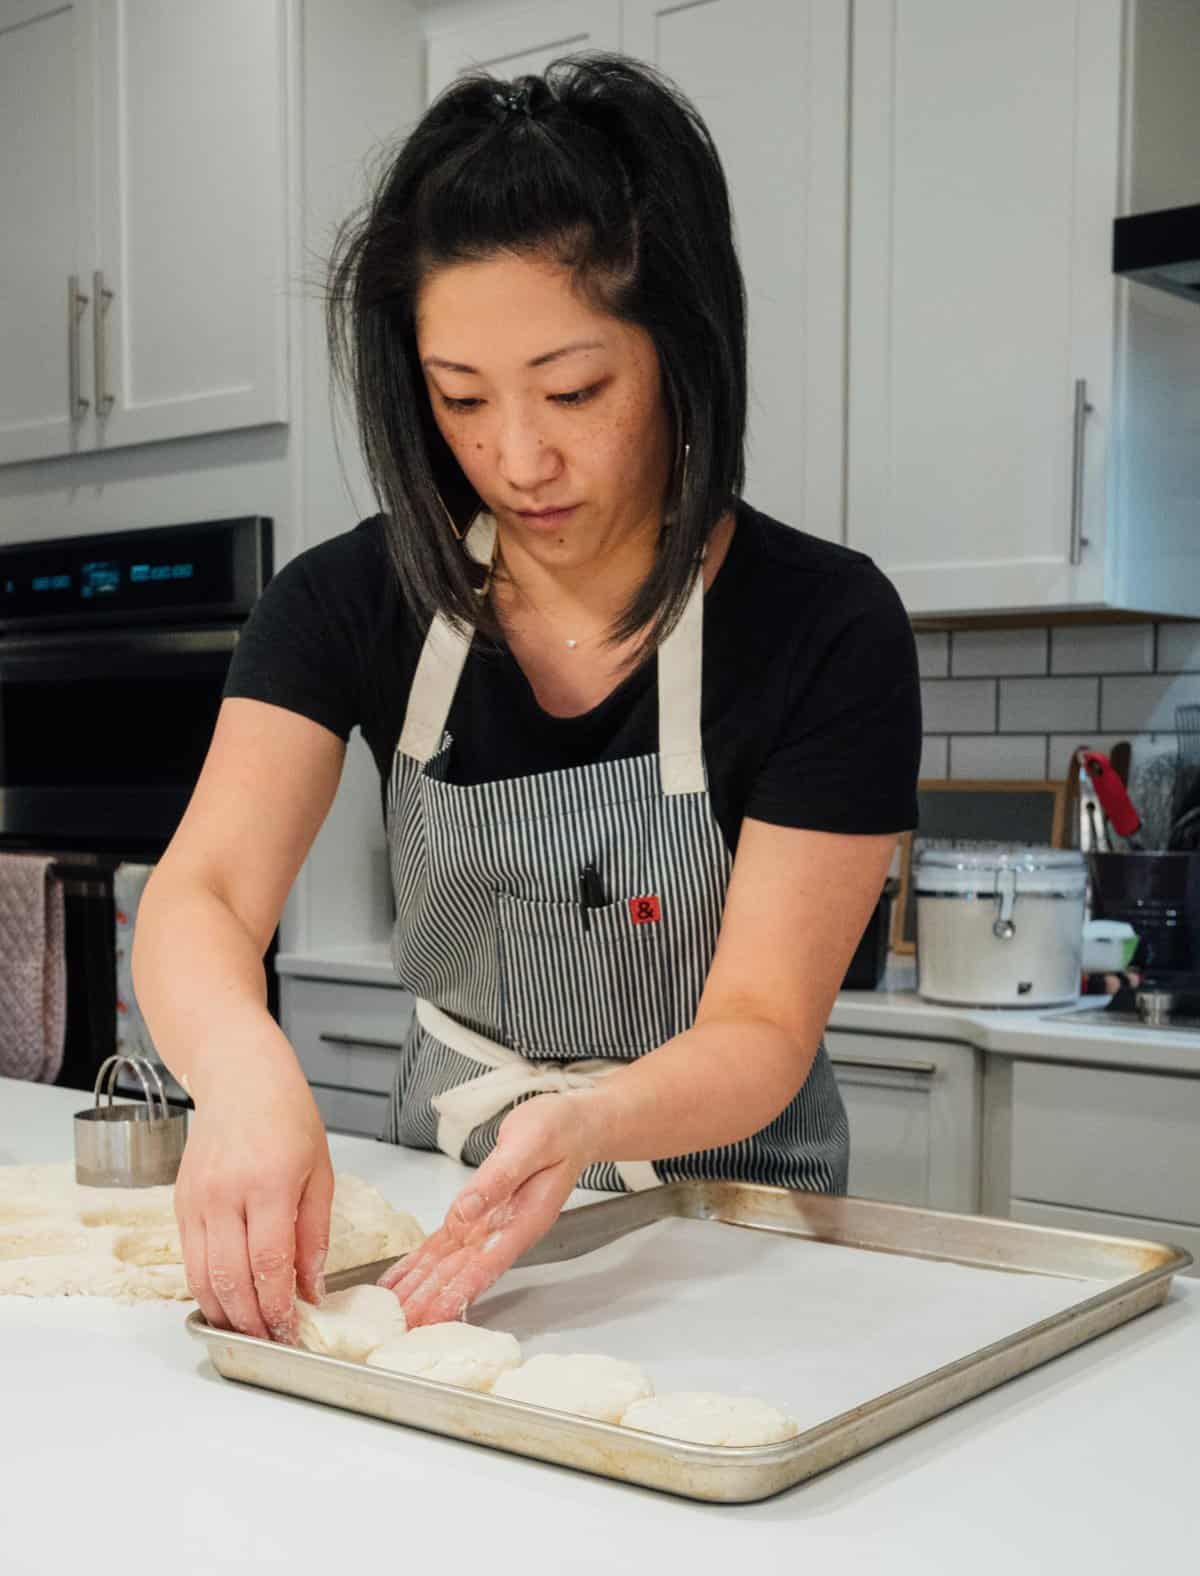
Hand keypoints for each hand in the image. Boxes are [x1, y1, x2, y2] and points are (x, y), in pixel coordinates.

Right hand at [174, 1055, 333, 1343]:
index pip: (269, 1262)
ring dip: (225, 1313)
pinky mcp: (180, 1204)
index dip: (279, 1305)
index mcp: (269, 1183)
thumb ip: (315, 1234)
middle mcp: (226, 1194)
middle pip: (232, 1278)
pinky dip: (205, 1288)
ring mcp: (197, 1200)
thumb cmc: (287, 1116)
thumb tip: (311, 1288)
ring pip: (202, 1277)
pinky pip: (188, 1260)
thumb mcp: (320, 1171)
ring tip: (250, 1330)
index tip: (293, 1327)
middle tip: (272, 1339)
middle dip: (252, 1320)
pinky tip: (227, 1300)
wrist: (240, 1078)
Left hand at [378, 1092, 593, 1325]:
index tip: (434, 1317)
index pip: (486, 1266)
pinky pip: (444, 1242)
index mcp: (522, 1220)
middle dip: (431, 1301)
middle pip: (461, 1272)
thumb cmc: (557, 1131)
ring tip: (396, 1313)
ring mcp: (490, 1225)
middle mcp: (505, 1231)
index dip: (458, 1293)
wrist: (570, 1125)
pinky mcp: (477, 1213)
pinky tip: (405, 1277)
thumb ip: (498, 1179)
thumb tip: (466, 1210)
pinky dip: (422, 1260)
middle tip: (402, 1328)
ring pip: (448, 1263)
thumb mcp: (529, 1145)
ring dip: (422, 1287)